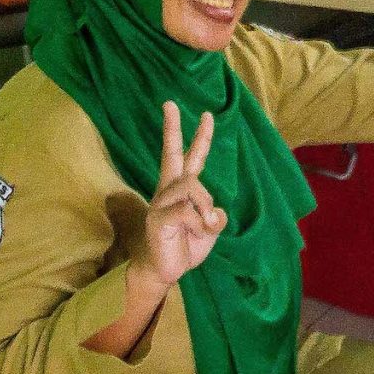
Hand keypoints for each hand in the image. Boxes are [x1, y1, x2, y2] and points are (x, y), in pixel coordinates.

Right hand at [141, 102, 226, 289]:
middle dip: (172, 128)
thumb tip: (213, 212)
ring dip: (205, 207)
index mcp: (182, 189)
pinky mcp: (158, 217)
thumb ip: (215, 216)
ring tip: (205, 226)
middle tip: (169, 103)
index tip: (205, 115)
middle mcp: (169, 190)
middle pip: (173, 154)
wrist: (165, 271)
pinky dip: (199, 223)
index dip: (198, 137)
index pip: (190, 158)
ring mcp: (161, 202)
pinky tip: (194, 233)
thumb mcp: (210, 228)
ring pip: (192, 186)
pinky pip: (187, 211)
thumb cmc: (186, 246)